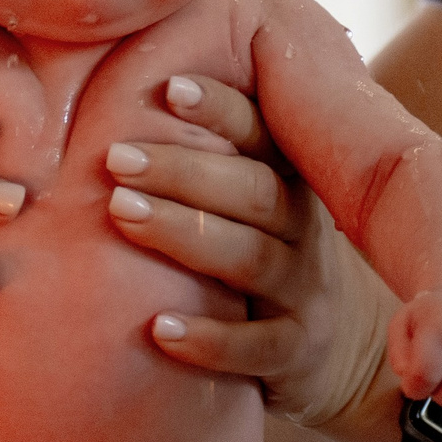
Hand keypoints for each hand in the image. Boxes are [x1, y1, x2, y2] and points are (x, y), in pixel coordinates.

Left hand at [104, 75, 398, 441]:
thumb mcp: (248, 206)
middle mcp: (303, 229)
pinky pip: (258, 347)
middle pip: (252, 191)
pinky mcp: (297, 353)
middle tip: (117, 158)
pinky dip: (209, 340)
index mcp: (288, 180)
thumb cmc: (258, 257)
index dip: (221, 109)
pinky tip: (159, 329)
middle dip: (182, 170)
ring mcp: (304, 292)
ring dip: (182, 234)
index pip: (262, 135)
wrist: (335, 354)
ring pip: (250, 258)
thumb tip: (106, 106)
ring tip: (120, 214)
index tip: (169, 88)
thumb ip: (203, 161)